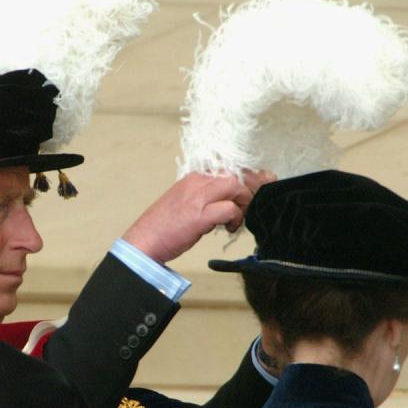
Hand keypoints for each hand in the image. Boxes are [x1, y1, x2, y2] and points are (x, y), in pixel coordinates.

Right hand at [122, 170, 274, 264]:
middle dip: (252, 188)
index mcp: (195, 177)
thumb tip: (232, 199)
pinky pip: (229, 209)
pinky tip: (229, 228)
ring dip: (243, 203)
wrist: (144, 240)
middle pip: (236, 174)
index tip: (263, 181)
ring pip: (235, 186)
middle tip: (255, 204)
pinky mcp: (198, 215)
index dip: (250, 174)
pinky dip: (235, 219)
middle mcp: (197, 182)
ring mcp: (197, 197)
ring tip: (237, 218)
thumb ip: (208, 196)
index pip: (229, 166)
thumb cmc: (165, 226)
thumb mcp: (187, 202)